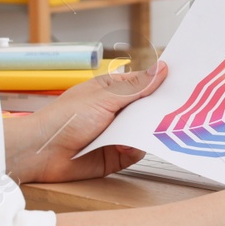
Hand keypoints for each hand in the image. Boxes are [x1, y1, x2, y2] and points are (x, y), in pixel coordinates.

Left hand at [5, 61, 167, 184]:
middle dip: (159, 110)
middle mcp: (116, 111)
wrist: (41, 153)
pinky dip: (136, 149)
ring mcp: (116, 134)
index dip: (161, 83)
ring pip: (144, 131)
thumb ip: (136, 87)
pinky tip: (128, 146)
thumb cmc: (64, 118)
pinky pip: (136, 151)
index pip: (144, 83)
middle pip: (148, 109)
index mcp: (112, 90)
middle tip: (179, 108)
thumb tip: (161, 69)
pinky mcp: (115, 156)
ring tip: (152, 128)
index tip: (183, 83)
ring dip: (147, 131)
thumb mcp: (104, 97)